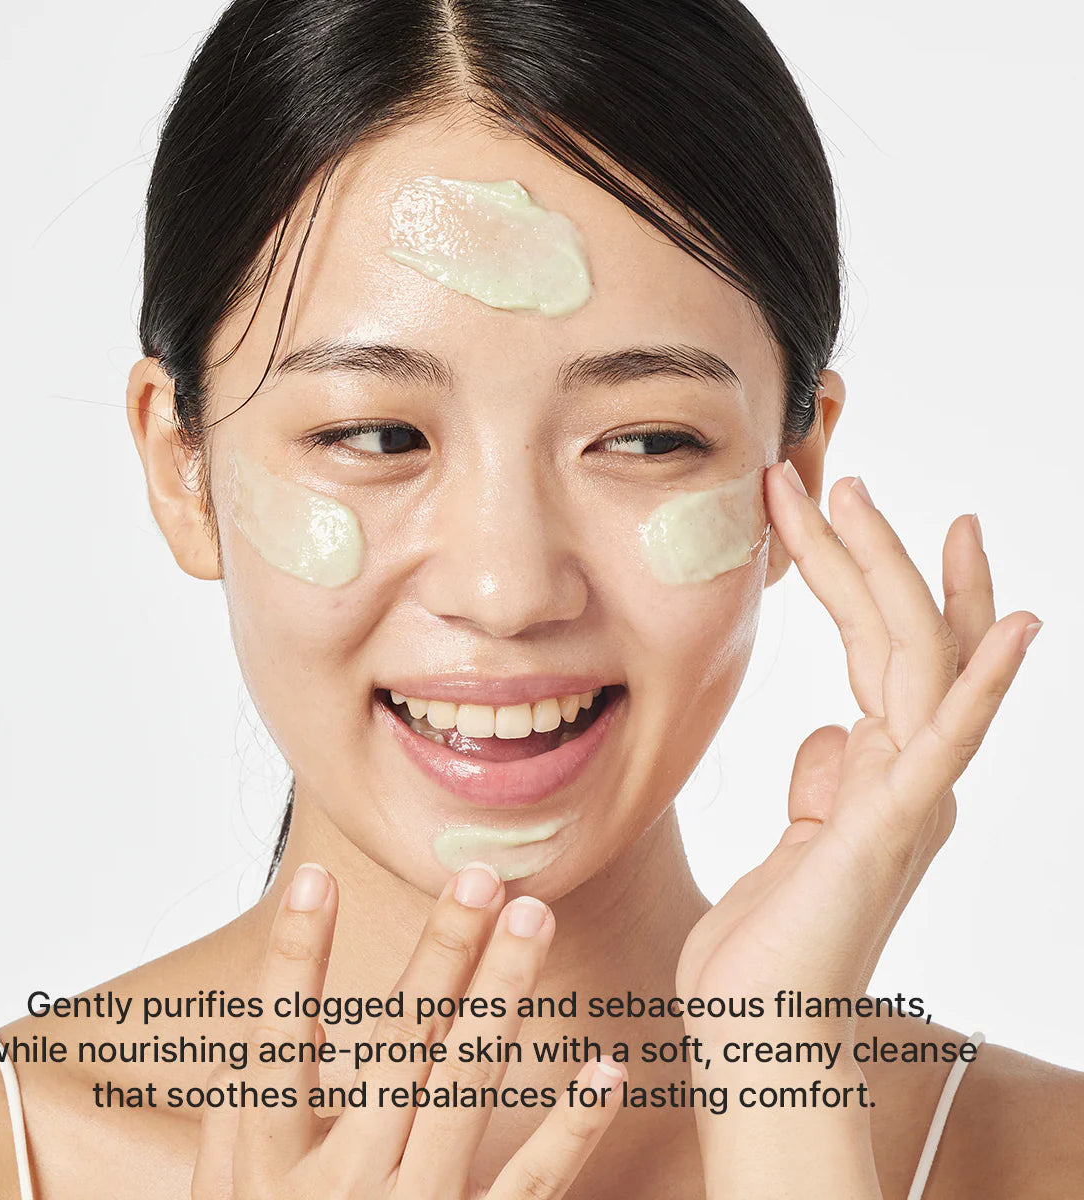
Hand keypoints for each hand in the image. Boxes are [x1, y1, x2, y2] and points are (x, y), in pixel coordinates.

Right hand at [191, 861, 624, 1199]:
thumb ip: (235, 1123)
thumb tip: (248, 1036)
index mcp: (264, 1167)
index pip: (273, 1043)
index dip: (293, 958)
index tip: (316, 875)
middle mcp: (337, 1186)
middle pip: (394, 1047)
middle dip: (439, 952)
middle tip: (480, 873)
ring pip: (462, 1088)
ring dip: (501, 995)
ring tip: (533, 918)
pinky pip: (528, 1186)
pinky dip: (569, 1128)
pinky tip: (604, 1066)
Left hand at [677, 464, 1039, 1009]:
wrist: (757, 1035)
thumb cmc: (766, 949)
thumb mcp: (795, 842)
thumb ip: (826, 785)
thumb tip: (834, 732)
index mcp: (877, 775)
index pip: (883, 654)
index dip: (867, 580)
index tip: (841, 514)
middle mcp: (906, 777)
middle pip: (900, 639)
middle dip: (870, 554)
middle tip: (839, 477)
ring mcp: (906, 800)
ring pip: (919, 664)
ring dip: (899, 577)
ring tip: (868, 500)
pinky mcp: (889, 830)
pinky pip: (945, 744)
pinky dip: (983, 683)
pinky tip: (1014, 624)